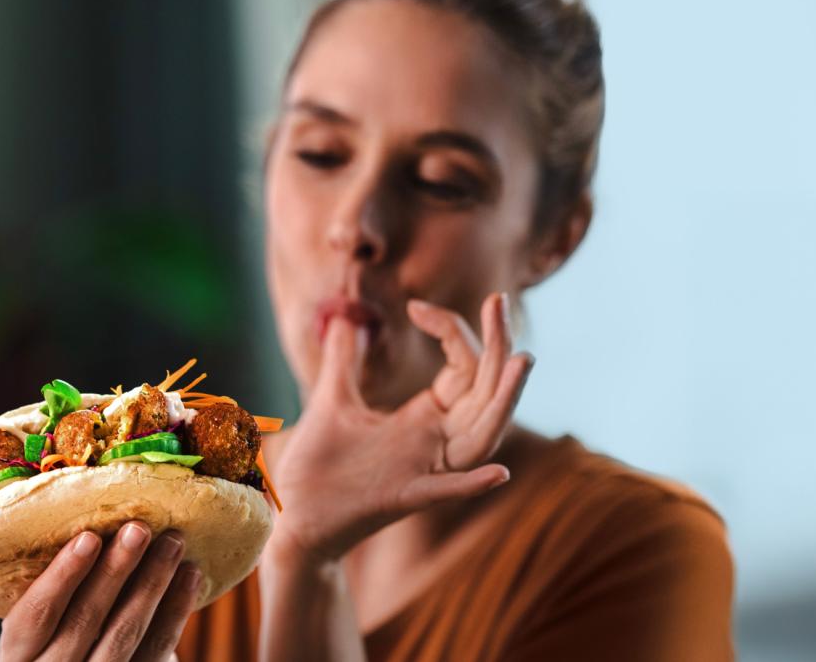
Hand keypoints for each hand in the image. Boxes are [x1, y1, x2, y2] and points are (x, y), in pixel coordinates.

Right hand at [0, 522, 199, 661]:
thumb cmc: (61, 631)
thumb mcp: (44, 619)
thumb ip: (58, 586)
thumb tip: (90, 519)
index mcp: (18, 654)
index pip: (33, 617)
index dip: (61, 577)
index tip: (87, 537)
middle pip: (83, 623)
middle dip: (115, 572)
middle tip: (139, 528)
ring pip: (123, 637)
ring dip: (152, 584)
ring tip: (172, 542)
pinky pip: (157, 649)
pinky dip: (176, 610)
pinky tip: (190, 575)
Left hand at [271, 293, 532, 560]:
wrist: (294, 515)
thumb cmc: (318, 463)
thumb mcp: (332, 398)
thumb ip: (344, 359)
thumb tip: (345, 317)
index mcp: (423, 418)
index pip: (463, 368)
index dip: (450, 330)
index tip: (417, 307)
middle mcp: (434, 442)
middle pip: (484, 393)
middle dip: (497, 347)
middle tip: (499, 301)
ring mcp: (423, 471)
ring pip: (480, 437)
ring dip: (503, 402)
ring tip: (521, 362)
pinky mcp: (403, 498)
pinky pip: (445, 492)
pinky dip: (472, 484)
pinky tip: (500, 472)